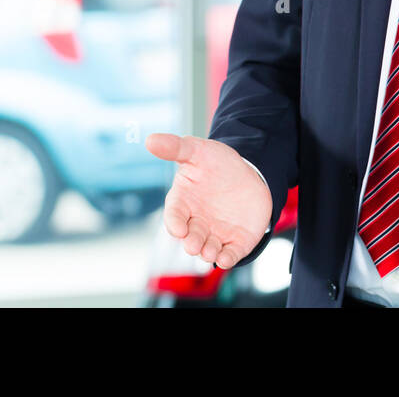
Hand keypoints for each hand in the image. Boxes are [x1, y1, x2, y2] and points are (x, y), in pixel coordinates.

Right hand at [145, 133, 272, 268]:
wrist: (249, 172)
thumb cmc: (216, 163)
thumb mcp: (197, 151)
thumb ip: (175, 147)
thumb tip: (150, 139)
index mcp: (183, 203)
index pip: (174, 216)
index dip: (175, 224)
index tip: (178, 228)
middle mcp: (197, 222)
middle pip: (190, 237)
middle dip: (191, 243)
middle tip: (193, 244)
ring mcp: (216, 232)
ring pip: (208, 249)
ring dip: (207, 252)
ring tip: (209, 252)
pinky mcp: (236, 240)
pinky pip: (230, 253)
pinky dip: (227, 259)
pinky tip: (225, 259)